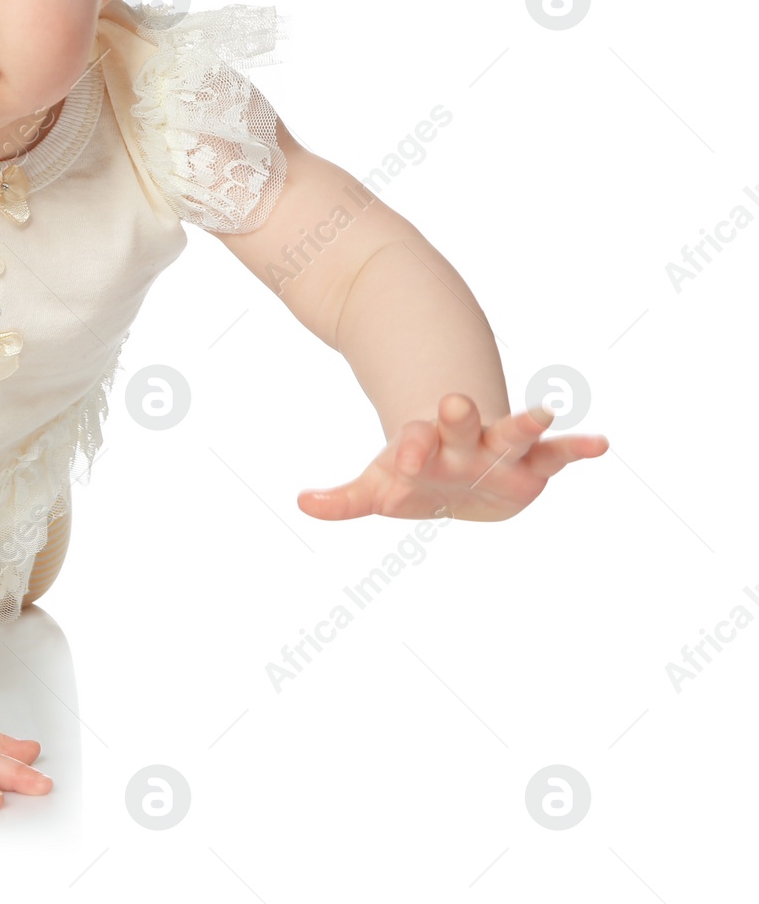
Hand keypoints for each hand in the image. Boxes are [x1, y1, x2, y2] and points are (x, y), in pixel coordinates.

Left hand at [296, 393, 608, 522]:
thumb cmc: (418, 475)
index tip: (406, 454)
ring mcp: (500, 449)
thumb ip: (345, 498)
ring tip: (543, 412)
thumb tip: (302, 502)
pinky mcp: (533, 465)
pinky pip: (557, 455)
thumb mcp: (381, 488)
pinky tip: (600, 443)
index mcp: (426, 445)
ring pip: (514, 432)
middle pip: (462, 424)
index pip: (417, 442)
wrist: (458, 462)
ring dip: (525, 422)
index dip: (412, 445)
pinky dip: (578, 448)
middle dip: (458, 416)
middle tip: (453, 401)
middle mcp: (465, 442)